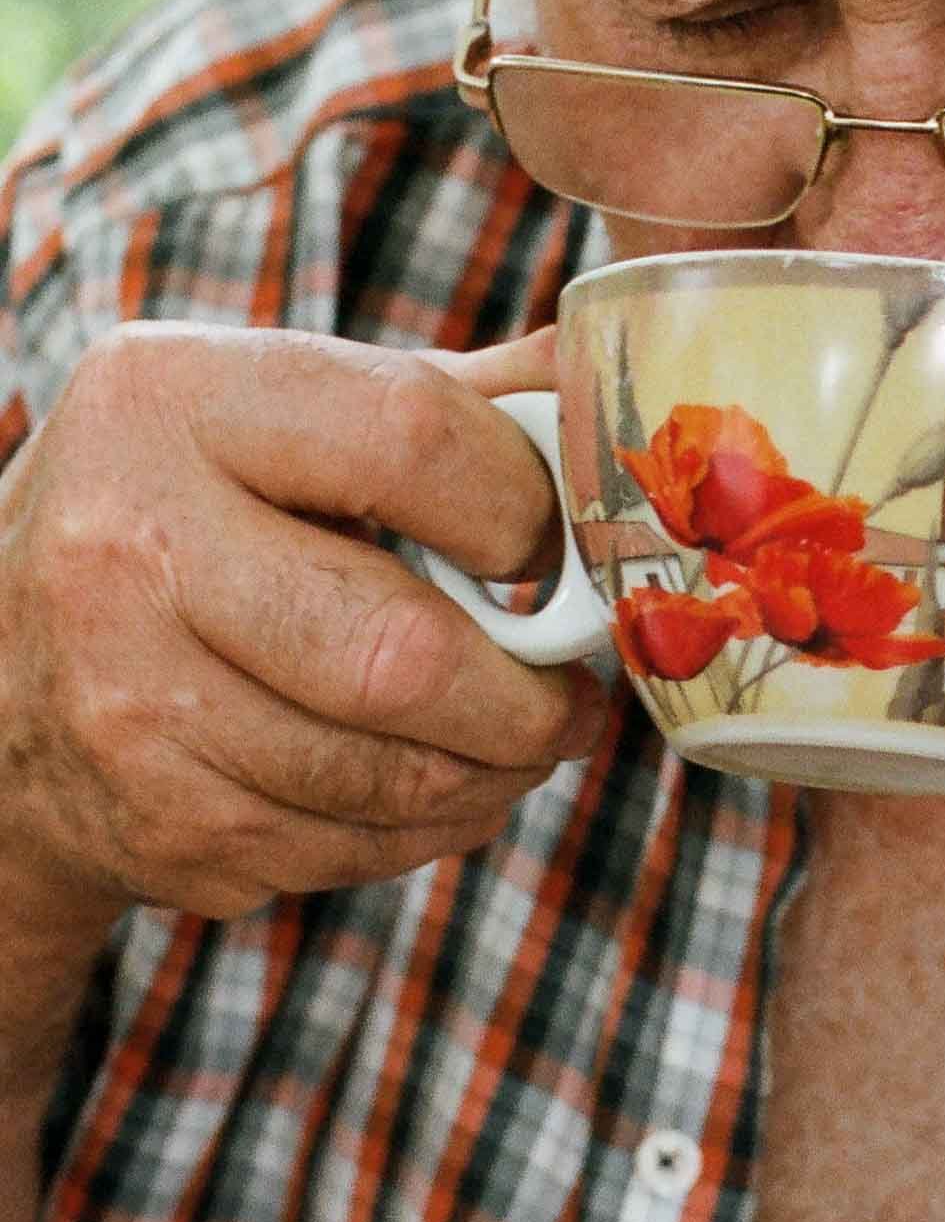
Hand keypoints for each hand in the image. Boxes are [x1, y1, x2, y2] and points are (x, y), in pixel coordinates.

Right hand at [0, 321, 603, 941]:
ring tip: (516, 740)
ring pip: (392, 774)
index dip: (528, 507)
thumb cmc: (187, 521)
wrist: (7, 681)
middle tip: (571, 695)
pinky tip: (420, 784)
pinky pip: (354, 848)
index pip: (413, 439)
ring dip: (494, 773)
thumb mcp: (271, 416)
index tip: (553, 546)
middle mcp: (126, 544)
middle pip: (405, 652)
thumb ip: (443, 399)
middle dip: (530, 694)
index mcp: (171, 399)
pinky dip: (422, 827)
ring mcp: (129, 700)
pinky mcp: (158, 822)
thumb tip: (606, 373)